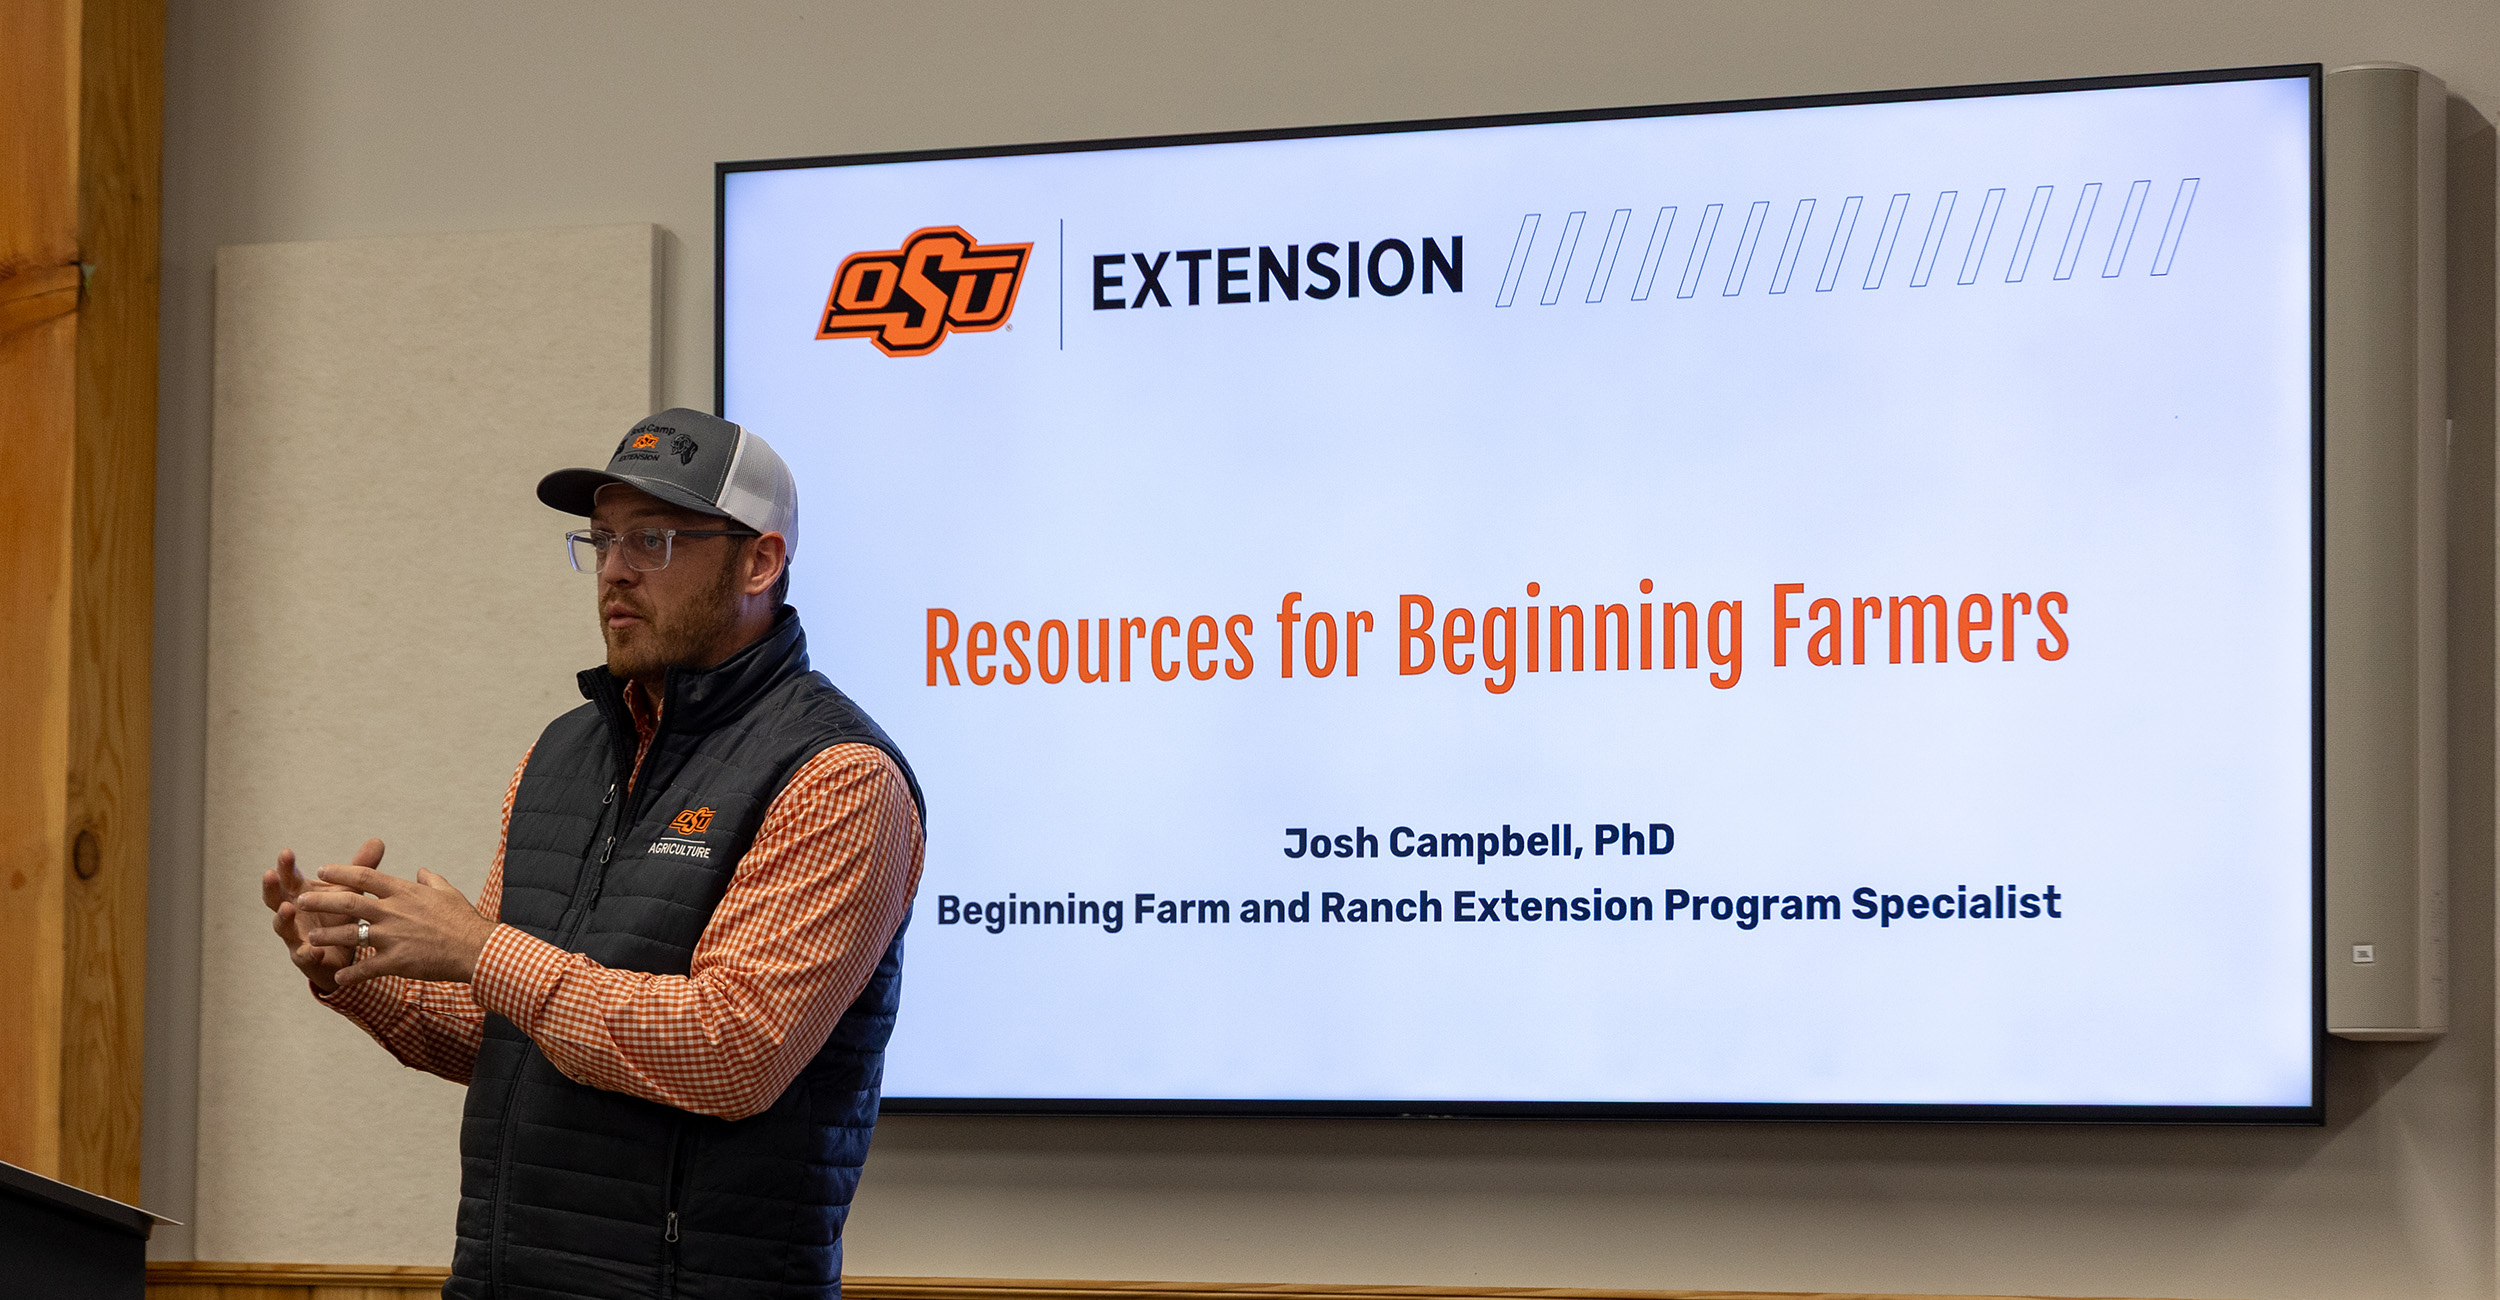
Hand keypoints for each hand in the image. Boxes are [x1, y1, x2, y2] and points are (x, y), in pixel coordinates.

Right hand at [263, 838, 383, 994]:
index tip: (286, 851)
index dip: (286, 866)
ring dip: (282, 918)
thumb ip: (359, 869)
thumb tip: (377, 840)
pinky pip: (304, 956)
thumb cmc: (341, 916)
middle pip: (276, 898)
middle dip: (272, 887)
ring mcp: (296, 936)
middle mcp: (293, 914)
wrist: (347, 953)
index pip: (289, 877)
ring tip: (287, 908)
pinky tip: (315, 949)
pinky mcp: (306, 958)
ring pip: (283, 927)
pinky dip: (308, 952)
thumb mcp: (350, 891)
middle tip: (270, 874)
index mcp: (301, 895)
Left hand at [296, 856, 496, 990]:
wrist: (475, 948)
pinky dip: (350, 974)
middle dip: (321, 901)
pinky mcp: (396, 961)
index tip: (322, 870)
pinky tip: (338, 978)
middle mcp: (393, 912)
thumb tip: (421, 871)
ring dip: (327, 936)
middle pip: (348, 902)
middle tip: (300, 900)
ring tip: (310, 938)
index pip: (365, 877)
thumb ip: (430, 880)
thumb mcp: (447, 892)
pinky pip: (366, 969)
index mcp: (404, 892)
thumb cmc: (463, 919)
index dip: (340, 873)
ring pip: (350, 934)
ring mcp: (392, 937)